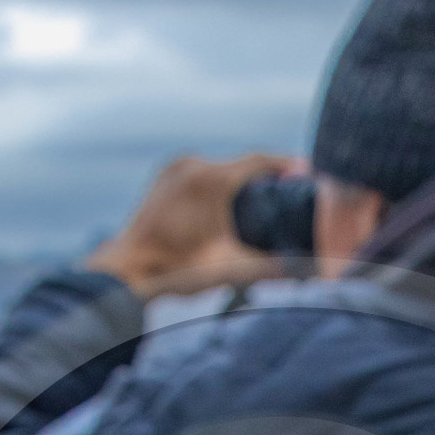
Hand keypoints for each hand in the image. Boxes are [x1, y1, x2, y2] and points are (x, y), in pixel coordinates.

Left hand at [86, 152, 298, 297]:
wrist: (127, 273)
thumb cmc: (176, 272)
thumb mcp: (230, 269)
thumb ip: (270, 267)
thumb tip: (308, 271)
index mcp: (211, 180)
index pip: (260, 161)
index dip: (287, 167)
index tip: (306, 173)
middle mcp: (192, 165)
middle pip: (241, 166)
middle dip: (264, 181)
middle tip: (286, 198)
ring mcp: (174, 170)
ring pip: (220, 170)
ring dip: (239, 184)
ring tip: (258, 205)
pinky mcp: (164, 179)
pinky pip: (200, 175)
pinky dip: (217, 186)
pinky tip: (226, 206)